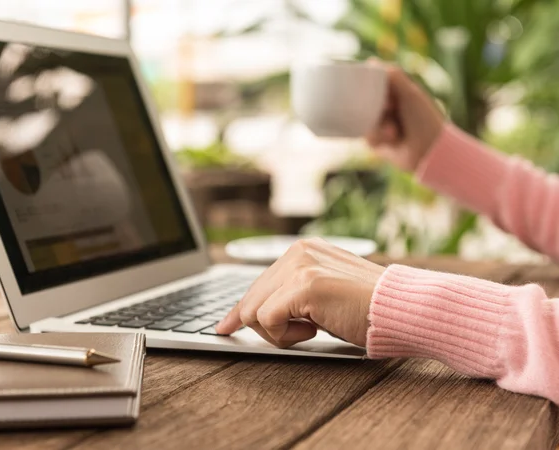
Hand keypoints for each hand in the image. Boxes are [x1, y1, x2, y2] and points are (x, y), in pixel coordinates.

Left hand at [215, 238, 384, 347]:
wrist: (402, 308)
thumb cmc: (366, 308)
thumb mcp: (323, 295)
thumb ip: (292, 296)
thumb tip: (257, 314)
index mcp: (302, 251)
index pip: (258, 283)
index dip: (240, 309)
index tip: (225, 326)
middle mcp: (297, 252)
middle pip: (250, 298)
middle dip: (262, 327)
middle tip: (293, 337)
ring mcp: (300, 267)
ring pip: (253, 311)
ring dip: (279, 332)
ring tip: (311, 329)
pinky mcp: (304, 285)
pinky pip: (267, 319)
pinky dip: (285, 335)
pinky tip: (313, 330)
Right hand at [365, 60, 444, 171]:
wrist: (429, 152)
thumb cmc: (424, 120)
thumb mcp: (410, 94)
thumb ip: (394, 77)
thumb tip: (371, 62)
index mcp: (397, 94)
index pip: (373, 84)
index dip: (370, 86)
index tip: (373, 89)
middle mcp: (388, 108)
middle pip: (365, 102)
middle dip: (375, 108)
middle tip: (390, 109)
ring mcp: (382, 125)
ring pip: (364, 121)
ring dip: (379, 126)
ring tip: (395, 132)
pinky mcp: (378, 142)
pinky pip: (367, 137)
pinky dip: (378, 138)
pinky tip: (392, 140)